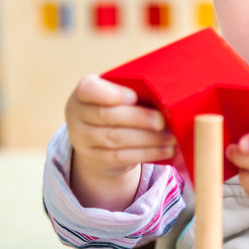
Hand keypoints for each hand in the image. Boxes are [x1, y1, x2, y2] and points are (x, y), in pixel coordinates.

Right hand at [65, 75, 175, 208]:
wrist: (98, 140)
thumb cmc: (117, 107)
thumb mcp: (119, 94)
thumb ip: (135, 90)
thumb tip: (168, 94)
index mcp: (83, 92)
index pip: (88, 89)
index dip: (111, 94)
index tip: (134, 96)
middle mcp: (77, 114)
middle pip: (106, 116)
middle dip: (138, 118)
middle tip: (162, 121)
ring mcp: (82, 139)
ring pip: (115, 139)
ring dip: (148, 139)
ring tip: (171, 138)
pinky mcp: (95, 159)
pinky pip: (122, 157)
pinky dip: (146, 153)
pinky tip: (165, 151)